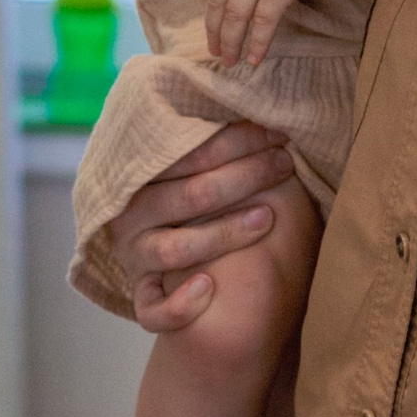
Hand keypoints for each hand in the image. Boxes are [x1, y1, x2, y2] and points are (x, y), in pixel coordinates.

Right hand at [111, 120, 299, 332]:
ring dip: (223, 232)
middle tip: (284, 164)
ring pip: (176, 248)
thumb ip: (212, 146)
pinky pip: (154, 311)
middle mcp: (132, 215)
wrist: (175, 271)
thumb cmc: (198, 204)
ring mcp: (135, 259)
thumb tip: (262, 106)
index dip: (236, 140)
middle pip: (189, 195)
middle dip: (243, 176)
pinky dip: (179, 305)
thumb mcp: (194, 168)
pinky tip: (209, 288)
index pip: (188, 153)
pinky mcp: (142, 299)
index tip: (278, 133)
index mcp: (142, 175)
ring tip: (267, 218)